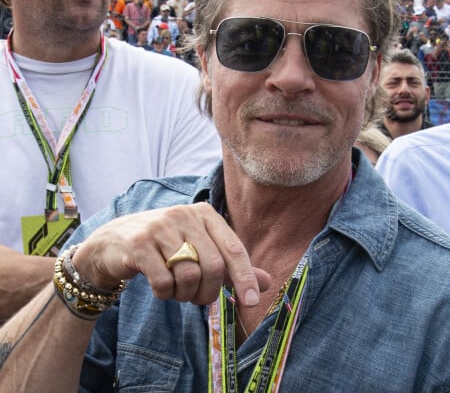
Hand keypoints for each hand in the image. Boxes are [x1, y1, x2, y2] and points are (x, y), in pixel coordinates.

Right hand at [72, 203, 270, 306]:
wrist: (114, 242)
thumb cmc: (165, 247)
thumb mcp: (200, 249)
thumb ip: (231, 266)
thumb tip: (267, 282)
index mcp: (205, 213)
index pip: (233, 248)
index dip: (245, 277)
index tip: (252, 302)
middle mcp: (185, 214)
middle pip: (212, 266)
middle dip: (208, 292)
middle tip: (199, 300)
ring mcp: (160, 227)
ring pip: (188, 275)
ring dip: (185, 295)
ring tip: (177, 291)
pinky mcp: (139, 243)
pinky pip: (163, 282)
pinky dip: (165, 294)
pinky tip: (160, 288)